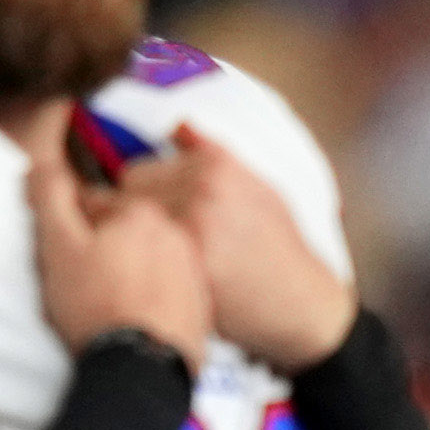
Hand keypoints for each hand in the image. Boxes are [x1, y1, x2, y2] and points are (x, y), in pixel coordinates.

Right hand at [28, 128, 211, 363]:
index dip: (72, 230)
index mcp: (142, 213)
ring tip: (111, 305)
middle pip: (126, 230)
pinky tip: (135, 321)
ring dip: (129, 273)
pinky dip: (152, 300)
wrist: (140, 372)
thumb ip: (49, 196)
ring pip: (148, 261)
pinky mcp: (202, 309)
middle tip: (88, 284)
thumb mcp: (57, 245)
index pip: (95, 204)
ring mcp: (194, 273)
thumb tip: (42, 164)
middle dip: (105, 248)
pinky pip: (169, 294)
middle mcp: (177, 236)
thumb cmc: (96, 308)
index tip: (67, 258)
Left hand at [126, 122, 354, 370]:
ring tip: (152, 260)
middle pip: (129, 192)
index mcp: (216, 163)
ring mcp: (195, 221)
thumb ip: (211, 153)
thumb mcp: (257, 186)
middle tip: (145, 240)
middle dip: (130, 214)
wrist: (300, 302)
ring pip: (130, 223)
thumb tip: (177, 126)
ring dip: (133, 241)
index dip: (137, 196)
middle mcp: (204, 185)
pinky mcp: (190, 260)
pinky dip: (145, 267)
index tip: (145, 216)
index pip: (138, 168)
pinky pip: (143, 256)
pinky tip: (162, 279)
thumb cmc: (277, 248)